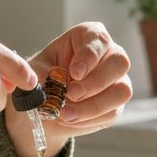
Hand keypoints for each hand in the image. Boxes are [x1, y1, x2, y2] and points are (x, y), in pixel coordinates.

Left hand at [4, 22, 132, 156]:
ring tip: (66, 114)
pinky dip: (90, 119)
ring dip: (93, 106)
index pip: (99, 39)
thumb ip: (40, 74)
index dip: (89, 56)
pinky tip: (71, 119)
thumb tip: (48, 85)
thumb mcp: (35, 70)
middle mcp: (110, 55)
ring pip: (121, 91)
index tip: (74, 73)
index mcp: (89, 37)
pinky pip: (112, 112)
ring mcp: (117, 80)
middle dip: (95, 82)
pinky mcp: (116, 104)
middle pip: (119, 63)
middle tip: (71, 94)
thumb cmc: (42, 76)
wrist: (45, 103)